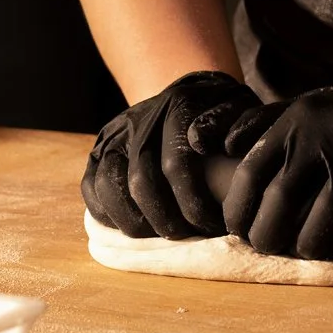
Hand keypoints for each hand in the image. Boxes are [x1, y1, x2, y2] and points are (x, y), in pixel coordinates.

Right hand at [81, 69, 260, 238]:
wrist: (188, 96)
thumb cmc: (221, 114)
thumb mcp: (239, 110)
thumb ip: (239, 125)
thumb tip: (216, 147)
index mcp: (178, 106)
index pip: (178, 163)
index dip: (195, 202)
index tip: (214, 224)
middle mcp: (140, 118)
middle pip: (143, 182)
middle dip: (167, 220)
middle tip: (189, 236)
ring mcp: (114, 135)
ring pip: (112, 187)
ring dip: (137, 222)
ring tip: (163, 235)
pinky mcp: (97, 152)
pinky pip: (93, 189)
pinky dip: (110, 215)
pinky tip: (139, 227)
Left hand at [209, 51, 332, 258]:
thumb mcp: (309, 106)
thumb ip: (263, 125)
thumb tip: (219, 147)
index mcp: (293, 121)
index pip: (246, 179)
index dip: (237, 213)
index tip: (240, 228)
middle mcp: (312, 143)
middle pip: (269, 215)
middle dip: (264, 241)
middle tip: (269, 246)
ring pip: (300, 236)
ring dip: (296, 251)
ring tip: (299, 246)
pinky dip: (329, 250)